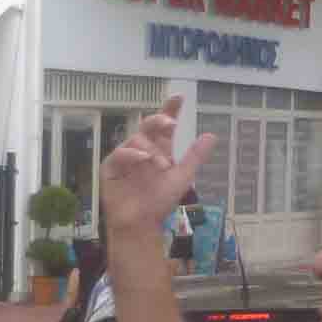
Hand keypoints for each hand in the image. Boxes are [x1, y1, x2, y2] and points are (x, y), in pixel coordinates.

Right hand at [100, 95, 215, 244]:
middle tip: (172, 123)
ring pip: (136, 139)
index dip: (170, 109)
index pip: (163, 125)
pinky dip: (132, 155)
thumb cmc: (159, 202)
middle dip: (159, 120)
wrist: (140, 224)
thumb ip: (195, 156)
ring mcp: (125, 157)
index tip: (179, 97)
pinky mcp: (110, 167)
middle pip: (148, 125)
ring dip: (151, 150)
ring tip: (162, 166)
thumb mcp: (182, 177)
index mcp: (158, 149)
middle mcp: (142, 149)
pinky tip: (144, 160)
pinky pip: (120, 154)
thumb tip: (211, 135)